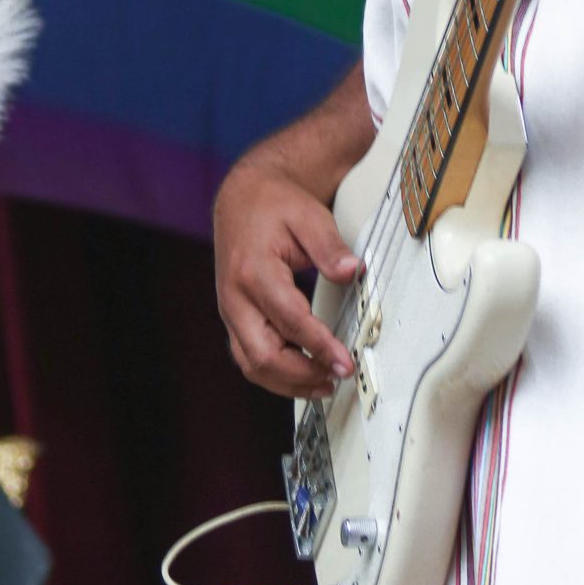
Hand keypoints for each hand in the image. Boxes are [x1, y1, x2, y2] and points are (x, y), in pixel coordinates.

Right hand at [212, 161, 360, 399]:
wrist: (244, 199)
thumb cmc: (274, 206)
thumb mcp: (308, 216)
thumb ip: (330, 247)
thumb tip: (351, 271)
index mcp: (253, 271)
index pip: (289, 320)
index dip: (318, 346)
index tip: (344, 362)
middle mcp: (235, 297)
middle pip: (262, 355)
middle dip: (301, 375)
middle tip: (337, 377)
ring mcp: (231, 311)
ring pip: (252, 364)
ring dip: (288, 384)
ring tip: (324, 385)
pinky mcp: (235, 319)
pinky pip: (249, 358)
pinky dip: (275, 375)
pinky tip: (302, 377)